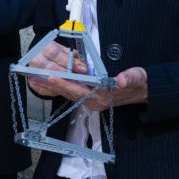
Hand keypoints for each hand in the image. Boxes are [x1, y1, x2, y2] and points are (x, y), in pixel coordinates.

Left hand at [26, 42, 147, 110]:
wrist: (143, 92)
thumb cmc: (139, 83)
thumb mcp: (138, 77)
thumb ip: (130, 78)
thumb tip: (121, 80)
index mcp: (104, 96)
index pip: (81, 90)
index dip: (66, 83)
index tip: (53, 77)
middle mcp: (95, 102)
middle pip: (70, 93)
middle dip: (53, 85)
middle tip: (35, 76)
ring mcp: (92, 101)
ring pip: (69, 93)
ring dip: (53, 86)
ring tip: (36, 78)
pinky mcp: (90, 98)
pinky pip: (72, 93)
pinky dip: (60, 86)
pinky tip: (49, 81)